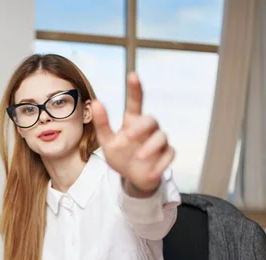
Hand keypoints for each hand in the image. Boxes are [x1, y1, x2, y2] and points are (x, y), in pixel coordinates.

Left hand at [91, 72, 174, 194]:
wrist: (132, 177)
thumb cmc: (120, 155)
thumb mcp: (107, 141)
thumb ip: (102, 124)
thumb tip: (96, 102)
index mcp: (133, 121)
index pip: (135, 102)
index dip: (135, 89)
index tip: (132, 75)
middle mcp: (148, 128)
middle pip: (150, 119)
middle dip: (141, 127)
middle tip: (128, 136)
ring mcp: (159, 141)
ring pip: (161, 137)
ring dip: (151, 147)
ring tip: (139, 157)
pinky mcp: (166, 155)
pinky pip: (169, 155)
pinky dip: (161, 163)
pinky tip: (151, 172)